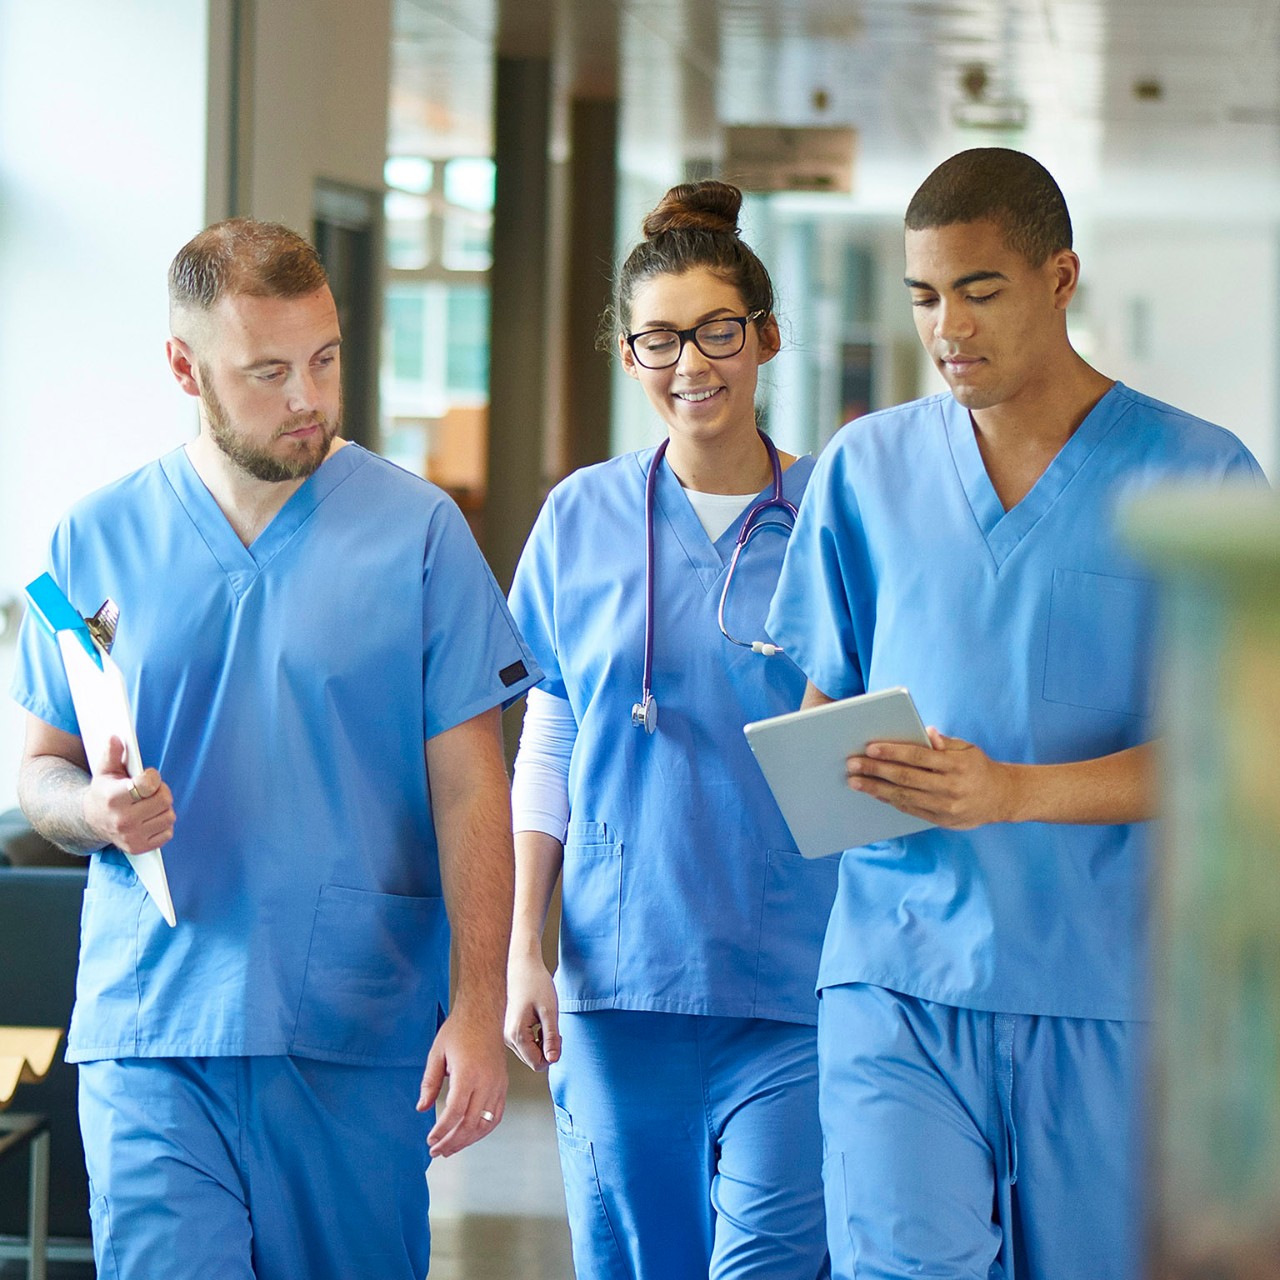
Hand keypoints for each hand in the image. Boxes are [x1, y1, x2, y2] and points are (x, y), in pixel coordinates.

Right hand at [82, 737, 174, 852]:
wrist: (91, 821)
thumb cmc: (103, 792)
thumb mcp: (105, 771)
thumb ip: (112, 753)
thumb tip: (116, 738)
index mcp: (114, 798)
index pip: (149, 784)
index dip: (153, 777)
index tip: (148, 776)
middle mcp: (122, 820)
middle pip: (164, 800)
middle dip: (161, 792)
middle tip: (151, 791)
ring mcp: (131, 836)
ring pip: (169, 816)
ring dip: (163, 808)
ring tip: (149, 805)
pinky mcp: (138, 848)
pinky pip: (168, 833)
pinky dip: (163, 825)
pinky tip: (150, 819)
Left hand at [417, 999, 507, 1157]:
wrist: (484, 1013)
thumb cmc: (459, 1030)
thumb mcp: (437, 1053)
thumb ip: (429, 1083)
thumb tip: (422, 1108)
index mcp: (468, 1073)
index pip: (454, 1112)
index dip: (441, 1131)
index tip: (430, 1141)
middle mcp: (486, 1081)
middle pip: (470, 1123)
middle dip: (452, 1142)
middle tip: (437, 1151)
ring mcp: (498, 1084)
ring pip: (485, 1123)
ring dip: (467, 1140)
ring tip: (451, 1148)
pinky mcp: (503, 1085)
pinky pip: (496, 1115)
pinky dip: (483, 1129)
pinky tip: (470, 1135)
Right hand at [504, 950, 560, 1071]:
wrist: (522, 965)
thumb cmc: (536, 984)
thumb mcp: (549, 1011)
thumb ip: (551, 1037)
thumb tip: (553, 1060)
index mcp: (517, 1035)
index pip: (537, 1064)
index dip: (552, 1055)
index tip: (558, 1036)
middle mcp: (507, 1038)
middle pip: (532, 1060)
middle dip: (547, 1048)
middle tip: (554, 1028)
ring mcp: (506, 1034)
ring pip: (528, 1052)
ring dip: (541, 1042)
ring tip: (545, 1022)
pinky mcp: (507, 1029)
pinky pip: (523, 1043)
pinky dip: (534, 1037)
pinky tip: (537, 1021)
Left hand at [846, 727, 1017, 829]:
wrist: (1001, 798)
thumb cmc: (977, 767)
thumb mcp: (967, 749)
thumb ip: (944, 742)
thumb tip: (925, 731)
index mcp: (956, 765)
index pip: (918, 756)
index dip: (893, 752)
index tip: (870, 747)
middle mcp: (950, 787)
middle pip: (906, 778)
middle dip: (876, 770)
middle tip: (852, 764)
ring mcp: (945, 807)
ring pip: (904, 797)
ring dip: (876, 789)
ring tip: (855, 782)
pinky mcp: (941, 820)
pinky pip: (910, 810)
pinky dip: (890, 801)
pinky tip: (874, 793)